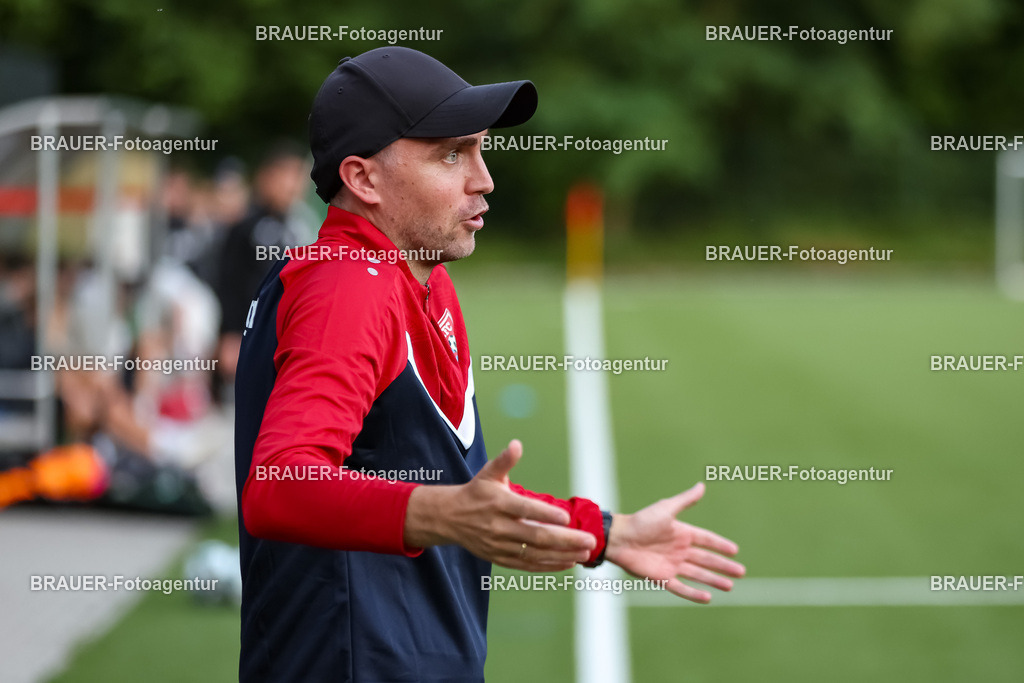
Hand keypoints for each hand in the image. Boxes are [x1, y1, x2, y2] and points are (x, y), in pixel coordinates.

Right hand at [404, 439, 596, 570]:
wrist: (449, 518)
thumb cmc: (475, 492)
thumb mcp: (488, 473)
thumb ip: (505, 460)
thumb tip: (516, 444)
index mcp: (498, 503)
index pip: (525, 510)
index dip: (546, 514)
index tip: (567, 517)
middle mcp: (499, 527)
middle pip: (535, 536)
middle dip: (565, 540)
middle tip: (590, 539)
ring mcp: (499, 546)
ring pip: (535, 554)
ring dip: (562, 555)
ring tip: (586, 552)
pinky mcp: (500, 558)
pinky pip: (528, 565)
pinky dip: (549, 565)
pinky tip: (569, 562)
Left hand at [605, 482, 744, 602]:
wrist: (619, 538)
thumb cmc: (641, 521)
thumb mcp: (666, 509)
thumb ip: (685, 500)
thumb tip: (702, 485)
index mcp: (681, 533)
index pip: (706, 540)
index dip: (720, 545)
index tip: (735, 550)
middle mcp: (679, 550)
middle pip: (706, 560)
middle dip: (723, 566)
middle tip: (741, 572)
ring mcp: (671, 565)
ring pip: (698, 575)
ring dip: (713, 580)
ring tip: (730, 586)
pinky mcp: (662, 578)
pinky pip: (681, 588)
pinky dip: (694, 594)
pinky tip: (708, 598)